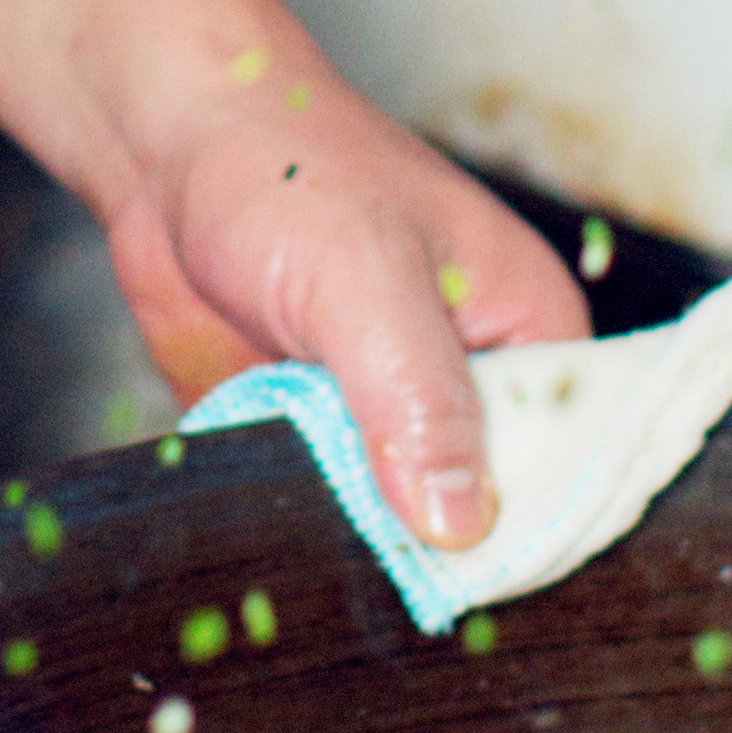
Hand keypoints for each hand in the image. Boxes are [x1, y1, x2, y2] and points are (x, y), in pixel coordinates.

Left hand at [94, 70, 584, 555]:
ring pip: (402, 518)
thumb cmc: (282, 167)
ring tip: (335, 567)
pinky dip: (309, 520)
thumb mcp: (366, 280)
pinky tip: (290, 539)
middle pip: (487, 506)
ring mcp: (394, 410)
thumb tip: (463, 523)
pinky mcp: (322, 430)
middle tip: (392, 585)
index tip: (472, 587)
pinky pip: (332, 506)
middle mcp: (474, 378)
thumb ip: (420, 401)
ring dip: (365, 541)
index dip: (527, 530)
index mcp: (531, 328)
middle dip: (437, 549)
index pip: (568, 462)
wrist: (163, 145)